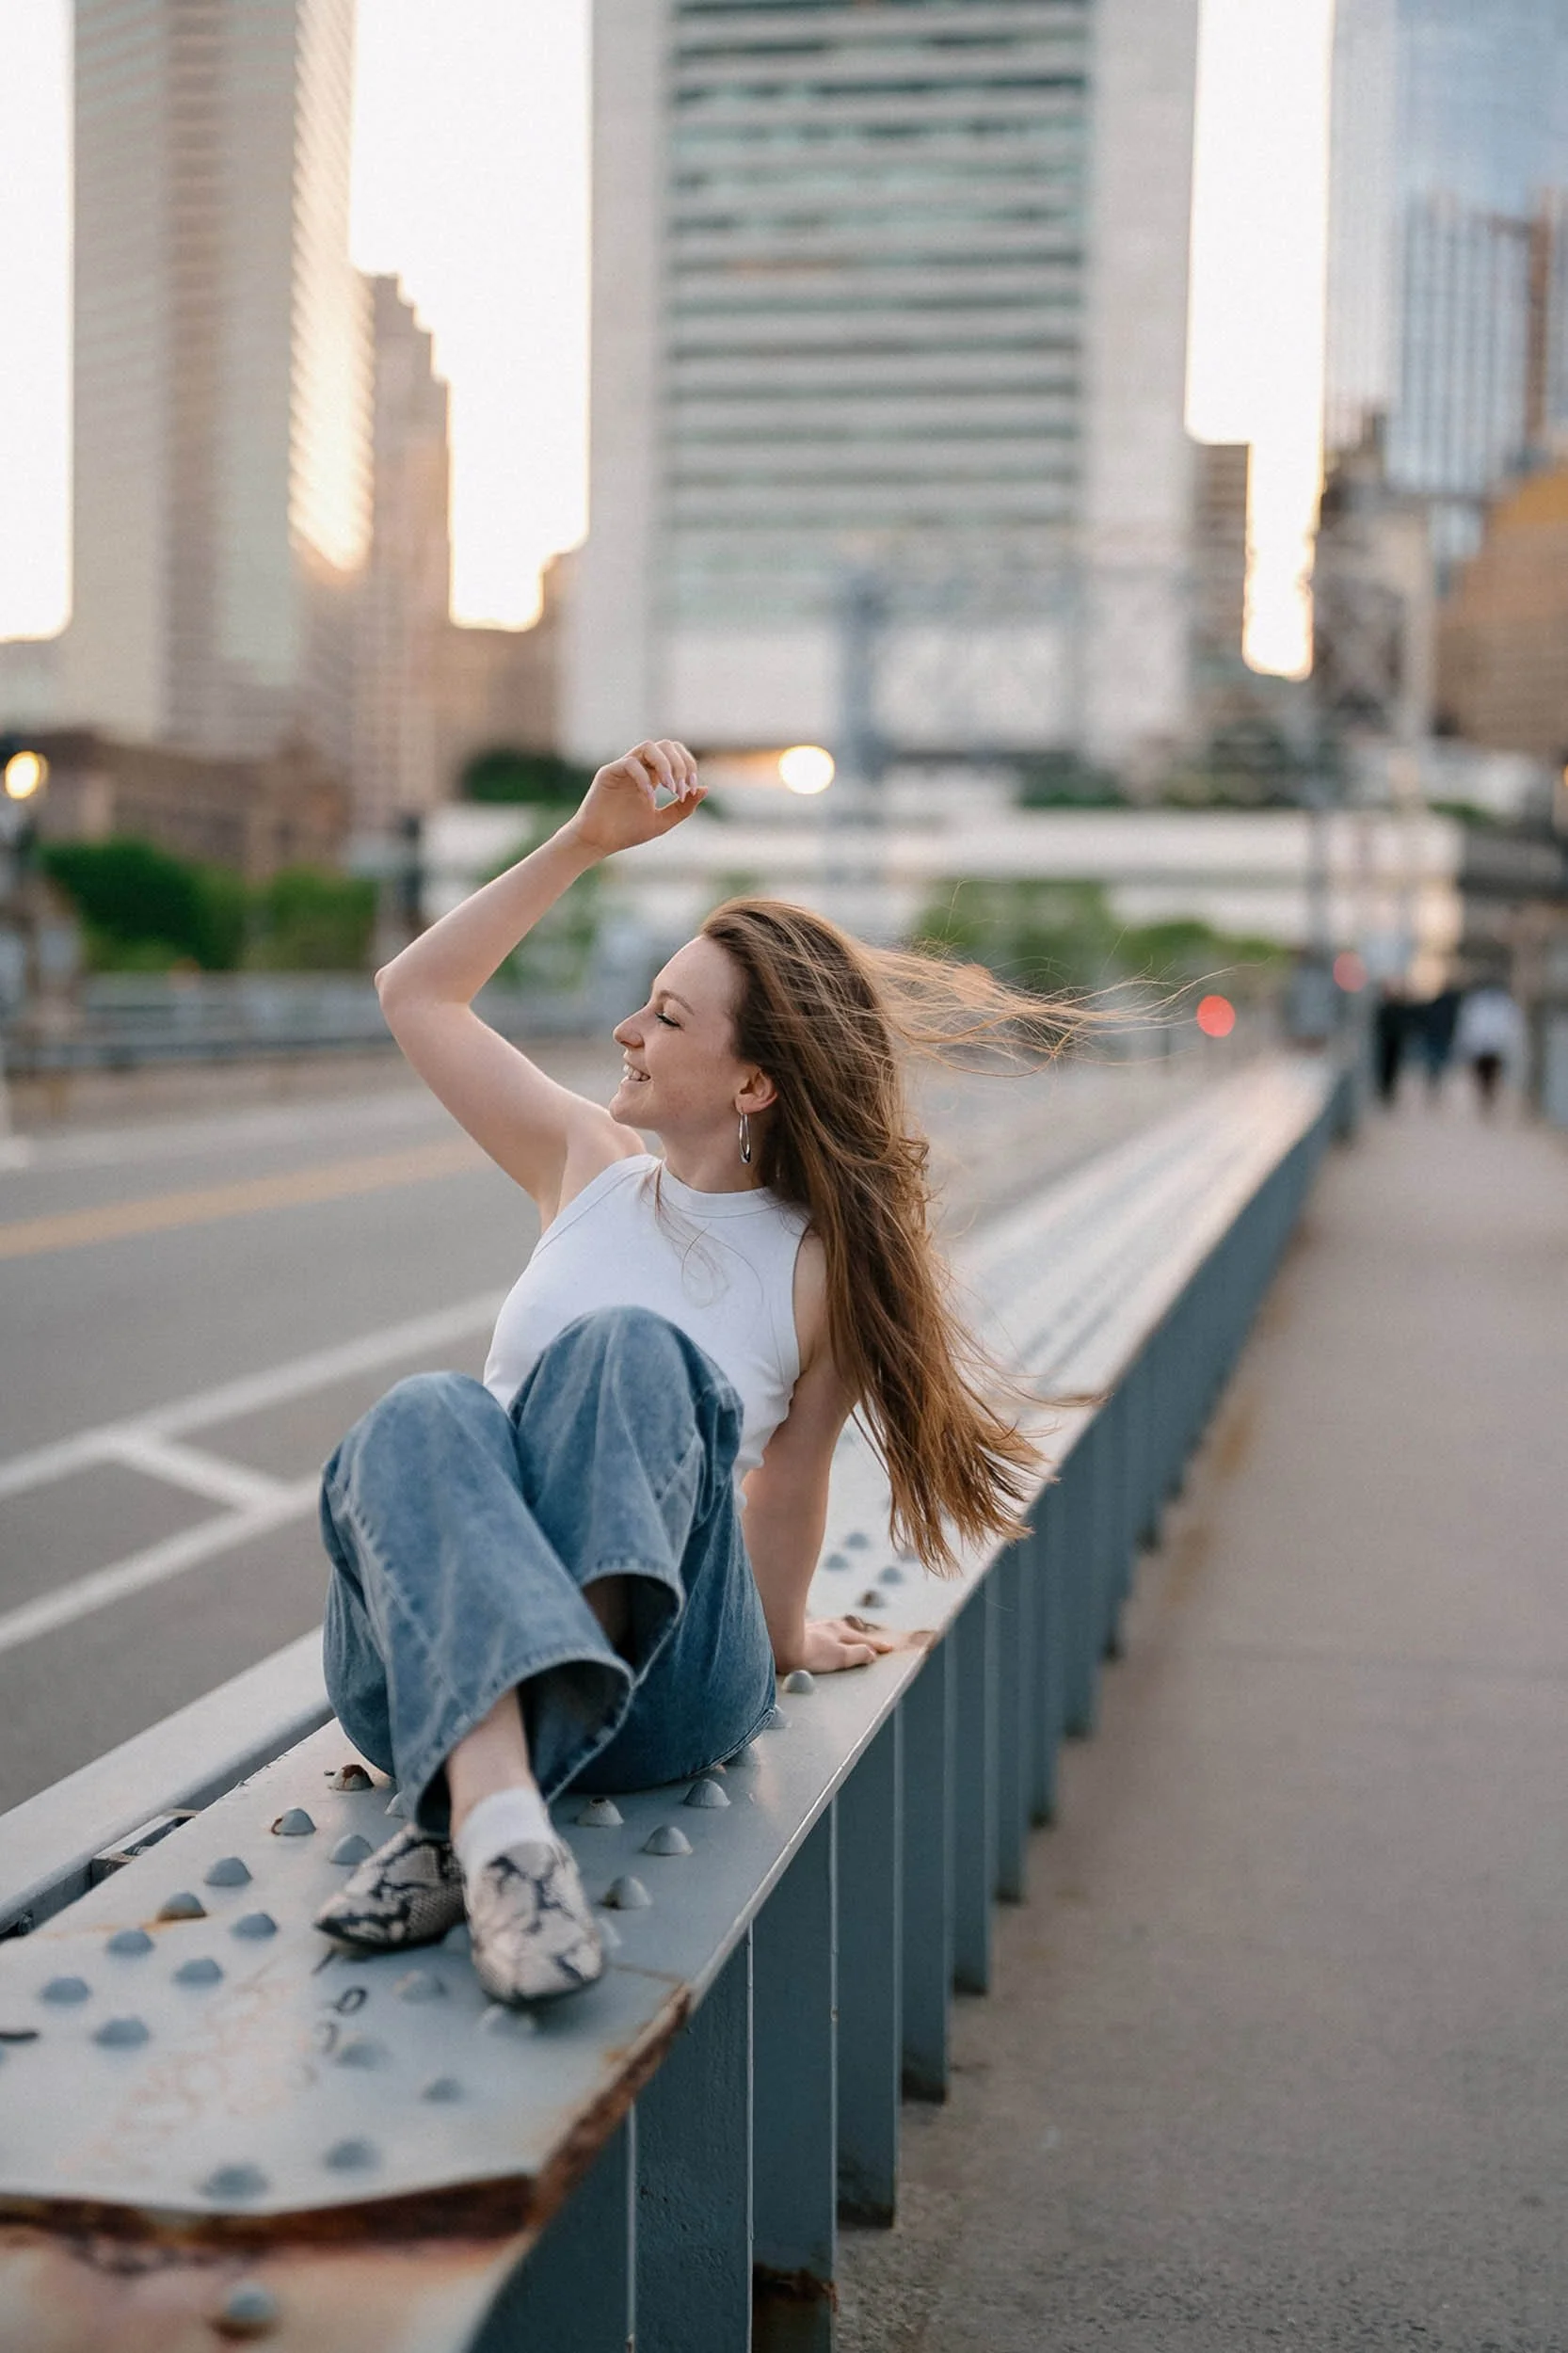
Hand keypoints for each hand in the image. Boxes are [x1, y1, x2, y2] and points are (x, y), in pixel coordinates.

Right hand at [562, 740, 704, 859]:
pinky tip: (649, 798)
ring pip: (649, 746)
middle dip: (680, 764)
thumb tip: (706, 788)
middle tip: (680, 789)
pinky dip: (644, 778)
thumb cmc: (627, 832)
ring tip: (670, 788)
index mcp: (652, 774)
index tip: (691, 790)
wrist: (599, 842)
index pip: (676, 754)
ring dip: (665, 765)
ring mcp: (623, 767)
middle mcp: (639, 767)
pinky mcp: (609, 772)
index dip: (689, 766)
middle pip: (666, 745)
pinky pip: (630, 763)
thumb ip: (684, 807)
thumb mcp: (662, 822)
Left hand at [782, 1616, 905, 1674]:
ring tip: (849, 1639)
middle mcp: (828, 1626)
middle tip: (873, 1644)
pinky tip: (821, 1638)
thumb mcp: (839, 1656)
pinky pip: (821, 1633)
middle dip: (862, 1638)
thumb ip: (858, 1654)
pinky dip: (829, 1636)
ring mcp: (814, 1628)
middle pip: (850, 1632)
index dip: (877, 1646)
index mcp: (840, 1632)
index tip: (889, 1648)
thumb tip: (871, 1653)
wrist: (778, 1645)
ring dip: (845, 1636)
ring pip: (834, 1631)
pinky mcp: (800, 1631)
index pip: (864, 1641)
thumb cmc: (809, 1653)